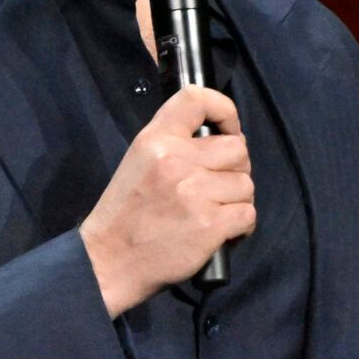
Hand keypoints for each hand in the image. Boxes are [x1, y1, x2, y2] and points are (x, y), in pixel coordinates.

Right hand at [79, 84, 253, 317]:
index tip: (227, 131)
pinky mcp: (210, 224)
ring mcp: (195, 192)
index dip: (225, 110)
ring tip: (214, 212)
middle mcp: (177, 160)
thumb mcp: (140, 161)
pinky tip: (223, 231)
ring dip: (236, 200)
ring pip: (246, 184)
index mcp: (157, 139)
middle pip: (238, 149)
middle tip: (216, 186)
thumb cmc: (127, 212)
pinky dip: (241, 226)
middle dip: (235, 168)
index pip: (197, 98)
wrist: (110, 259)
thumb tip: (224, 139)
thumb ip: (175, 144)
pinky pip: (248, 214)